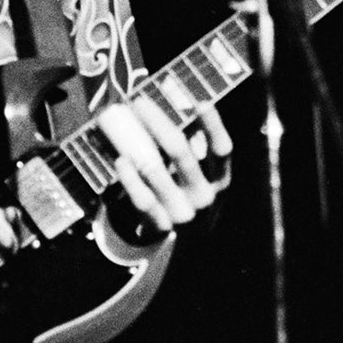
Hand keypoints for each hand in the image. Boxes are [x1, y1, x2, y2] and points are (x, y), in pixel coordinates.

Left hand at [96, 96, 232, 237]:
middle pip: (181, 153)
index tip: (200, 101)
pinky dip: (130, 178)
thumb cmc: (193, 193)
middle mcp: (205, 196)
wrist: (190, 241)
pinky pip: (141, 198)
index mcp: (221, 179)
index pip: (221, 149)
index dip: (213, 125)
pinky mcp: (162, 226)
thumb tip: (180, 102)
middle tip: (139, 102)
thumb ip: (197, 145)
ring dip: (138, 145)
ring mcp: (183, 213)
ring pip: (157, 173)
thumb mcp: (204, 174)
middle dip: (158, 123)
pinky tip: (121, 160)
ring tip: (123, 125)